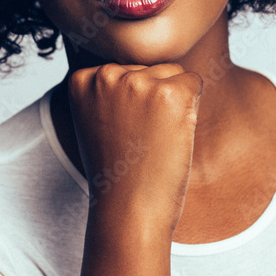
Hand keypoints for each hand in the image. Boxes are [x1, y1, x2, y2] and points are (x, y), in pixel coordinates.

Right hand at [66, 62, 202, 237]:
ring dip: (173, 103)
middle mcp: (105, 74)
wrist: (128, 208)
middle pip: (149, 68)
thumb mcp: (94, 121)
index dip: (131, 102)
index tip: (119, 130)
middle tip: (138, 139)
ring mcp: (137, 82)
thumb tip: (139, 68)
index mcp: (81, 79)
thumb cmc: (116, 171)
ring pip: (172, 73)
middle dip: (152, 99)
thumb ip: (107, 91)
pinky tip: (172, 135)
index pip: (124, 69)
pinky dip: (192, 109)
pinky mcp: (170, 94)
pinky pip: (195, 82)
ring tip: (154, 138)